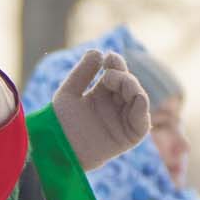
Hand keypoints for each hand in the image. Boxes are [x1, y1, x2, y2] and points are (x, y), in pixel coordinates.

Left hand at [49, 49, 149, 171]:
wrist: (57, 148)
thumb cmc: (59, 124)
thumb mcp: (69, 92)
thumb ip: (82, 72)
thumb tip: (99, 51)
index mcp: (101, 95)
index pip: (116, 74)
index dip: (115, 64)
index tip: (108, 58)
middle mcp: (114, 107)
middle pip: (129, 85)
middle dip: (123, 75)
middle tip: (109, 74)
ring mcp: (122, 121)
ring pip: (138, 99)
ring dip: (132, 86)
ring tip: (116, 82)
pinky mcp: (129, 137)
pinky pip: (142, 122)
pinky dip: (142, 107)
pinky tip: (135, 96)